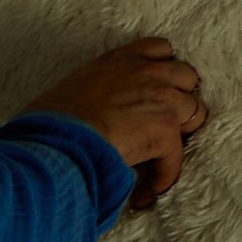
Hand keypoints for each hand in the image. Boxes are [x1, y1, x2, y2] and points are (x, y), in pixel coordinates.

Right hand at [25, 38, 207, 209]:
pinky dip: (165, 175)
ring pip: (193, 111)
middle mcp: (147, 71)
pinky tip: (147, 192)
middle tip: (161, 127)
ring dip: (179, 135)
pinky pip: (176, 155)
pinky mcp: (164, 128)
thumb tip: (88, 117)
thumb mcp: (71, 91)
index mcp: (121, 60)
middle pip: (186, 78)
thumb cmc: (47, 123)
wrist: (54, 141)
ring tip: (161, 157)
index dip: (164, 73)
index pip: (160, 50)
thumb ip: (94, 92)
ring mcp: (161, 97)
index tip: (157, 92)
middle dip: (178, 101)